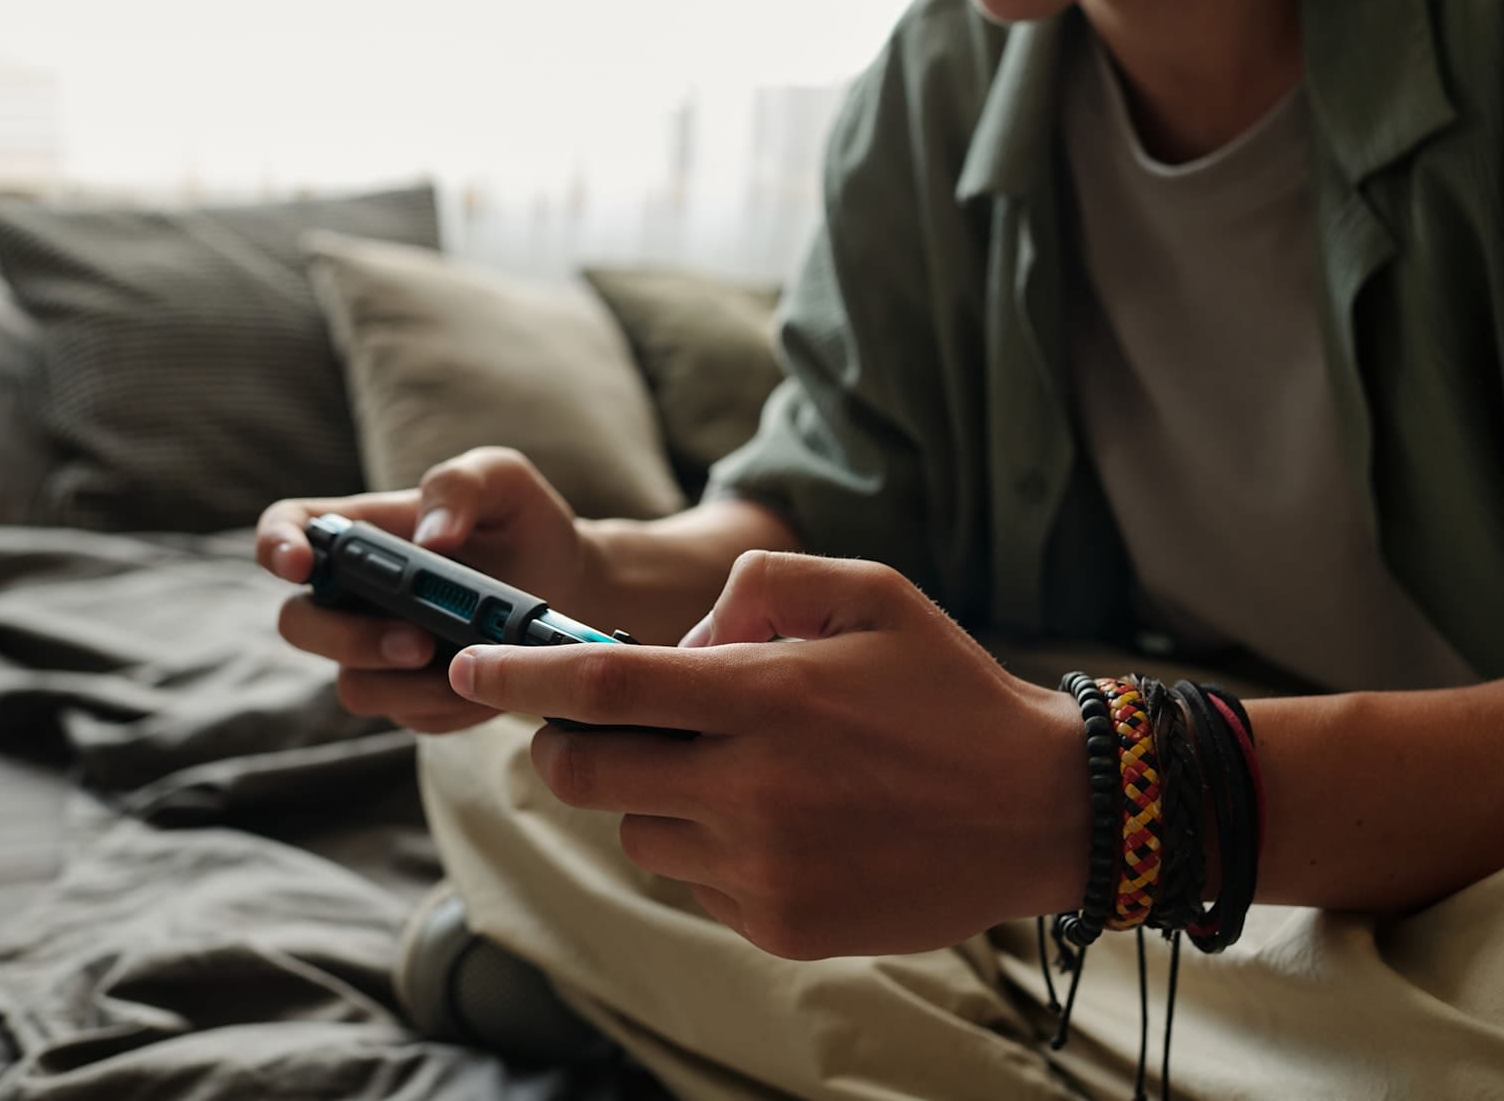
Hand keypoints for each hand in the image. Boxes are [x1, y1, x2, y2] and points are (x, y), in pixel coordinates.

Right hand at [255, 447, 588, 734]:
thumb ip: (460, 486)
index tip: (300, 564)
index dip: (276, 546)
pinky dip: (450, 705)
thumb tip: (432, 539)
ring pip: (354, 686)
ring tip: (472, 665)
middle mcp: (354, 596)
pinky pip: (408, 715)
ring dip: (408, 685)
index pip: (286, 530)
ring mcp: (377, 652)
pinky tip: (492, 683)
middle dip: (349, 640)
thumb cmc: (523, 524)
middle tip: (417, 642)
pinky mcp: (412, 696)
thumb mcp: (504, 482)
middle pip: (300, 625)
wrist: (569, 586)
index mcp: (362, 532)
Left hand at [447, 551, 1091, 957]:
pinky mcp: (778, 923)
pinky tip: (783, 824)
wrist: (1038, 811)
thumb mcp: (874, 594)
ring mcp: (763, 865)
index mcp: (768, 694)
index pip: (604, 685)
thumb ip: (767, 581)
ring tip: (740, 774)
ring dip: (655, 797)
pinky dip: (711, 848)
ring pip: (639, 831)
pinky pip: (695, 882)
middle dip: (566, 746)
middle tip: (594, 728)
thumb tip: (690, 632)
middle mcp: (753, 785)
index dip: (519, 676)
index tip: (465, 669)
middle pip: (587, 774)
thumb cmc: (950, 693)